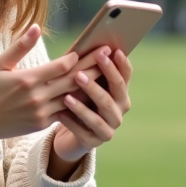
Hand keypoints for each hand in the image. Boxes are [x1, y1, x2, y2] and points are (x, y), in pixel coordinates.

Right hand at [0, 24, 101, 141]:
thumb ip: (20, 46)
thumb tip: (37, 27)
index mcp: (27, 80)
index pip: (60, 66)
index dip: (77, 56)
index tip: (91, 46)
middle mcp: (37, 97)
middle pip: (72, 80)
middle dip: (92, 66)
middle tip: (109, 54)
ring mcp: (41, 112)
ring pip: (73, 97)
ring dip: (92, 85)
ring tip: (108, 74)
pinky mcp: (42, 124)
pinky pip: (66, 112)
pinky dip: (79, 102)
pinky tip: (92, 94)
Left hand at [49, 47, 132, 167]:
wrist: (69, 133)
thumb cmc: (77, 100)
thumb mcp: (82, 84)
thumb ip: (87, 68)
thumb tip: (88, 44)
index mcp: (120, 92)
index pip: (125, 75)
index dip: (121, 64)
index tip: (112, 50)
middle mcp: (119, 110)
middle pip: (115, 92)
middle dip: (102, 78)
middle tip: (83, 69)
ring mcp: (109, 128)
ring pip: (99, 115)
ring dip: (83, 105)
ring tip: (67, 96)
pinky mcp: (94, 142)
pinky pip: (83, 132)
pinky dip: (71, 122)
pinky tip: (60, 114)